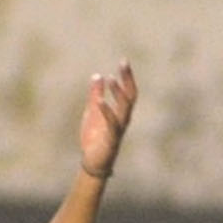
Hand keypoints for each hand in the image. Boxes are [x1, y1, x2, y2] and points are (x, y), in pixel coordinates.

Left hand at [79, 60, 138, 178]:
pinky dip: (106, 112)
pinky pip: (111, 124)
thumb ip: (95, 94)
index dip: (127, 77)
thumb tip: (97, 75)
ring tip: (111, 79)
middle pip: (130, 97)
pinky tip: (100, 101)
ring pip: (124, 109)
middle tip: (123, 63)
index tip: (124, 61)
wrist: (92, 161)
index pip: (128, 92)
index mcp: (120, 112)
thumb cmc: (95, 137)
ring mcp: (118, 129)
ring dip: (118, 93)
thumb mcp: (93, 111)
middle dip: (127, 80)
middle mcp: (123, 119)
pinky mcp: (111, 139)